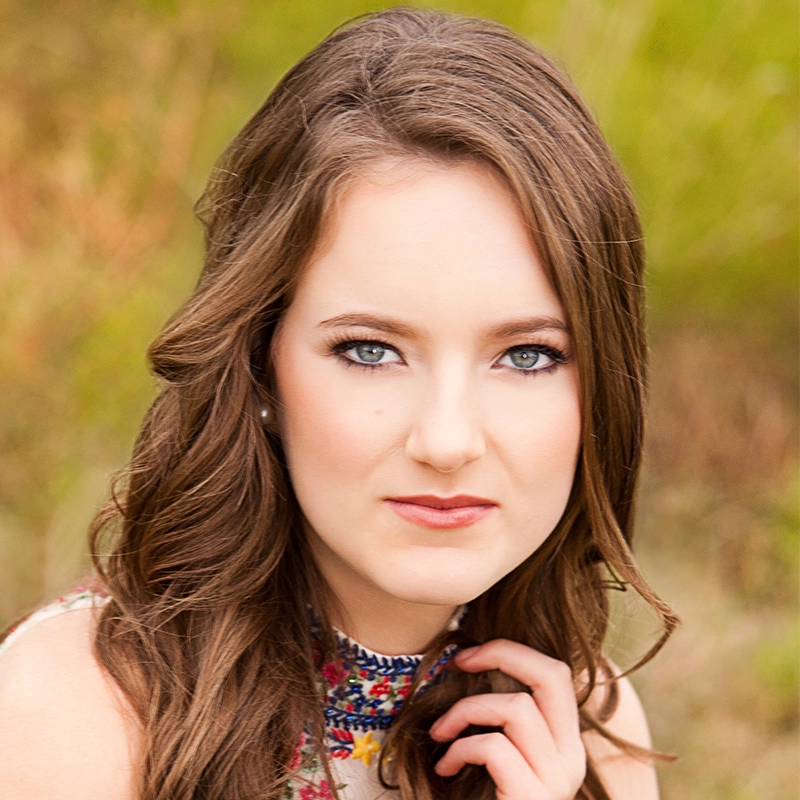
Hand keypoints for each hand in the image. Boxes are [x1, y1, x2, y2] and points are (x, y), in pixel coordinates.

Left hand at [428, 639, 585, 799]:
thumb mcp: (504, 757)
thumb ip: (504, 724)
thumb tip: (471, 666)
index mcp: (564, 744)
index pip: (556, 674)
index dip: (512, 651)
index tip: (468, 655)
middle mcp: (571, 759)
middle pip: (552, 675)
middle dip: (502, 653)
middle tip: (460, 660)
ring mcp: (557, 780)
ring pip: (516, 708)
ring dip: (465, 711)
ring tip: (441, 734)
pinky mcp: (534, 799)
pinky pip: (493, 748)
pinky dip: (459, 750)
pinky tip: (445, 769)